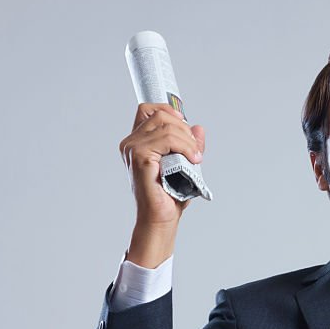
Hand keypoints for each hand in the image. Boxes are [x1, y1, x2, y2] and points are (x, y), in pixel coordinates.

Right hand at [118, 103, 204, 266]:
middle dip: (184, 128)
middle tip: (195, 150)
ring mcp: (133, 149)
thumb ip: (190, 144)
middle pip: (160, 114)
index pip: (148, 110)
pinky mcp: (140, 157)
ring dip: (187, 140)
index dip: (169, 111)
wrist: (162, 218)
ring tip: (195, 157)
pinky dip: (185, 146)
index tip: (186, 129)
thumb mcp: (184, 164)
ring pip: (166, 125)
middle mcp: (130, 143)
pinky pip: (167, 139)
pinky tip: (193, 159)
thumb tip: (198, 128)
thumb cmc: (170, 196)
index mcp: (137, 142)